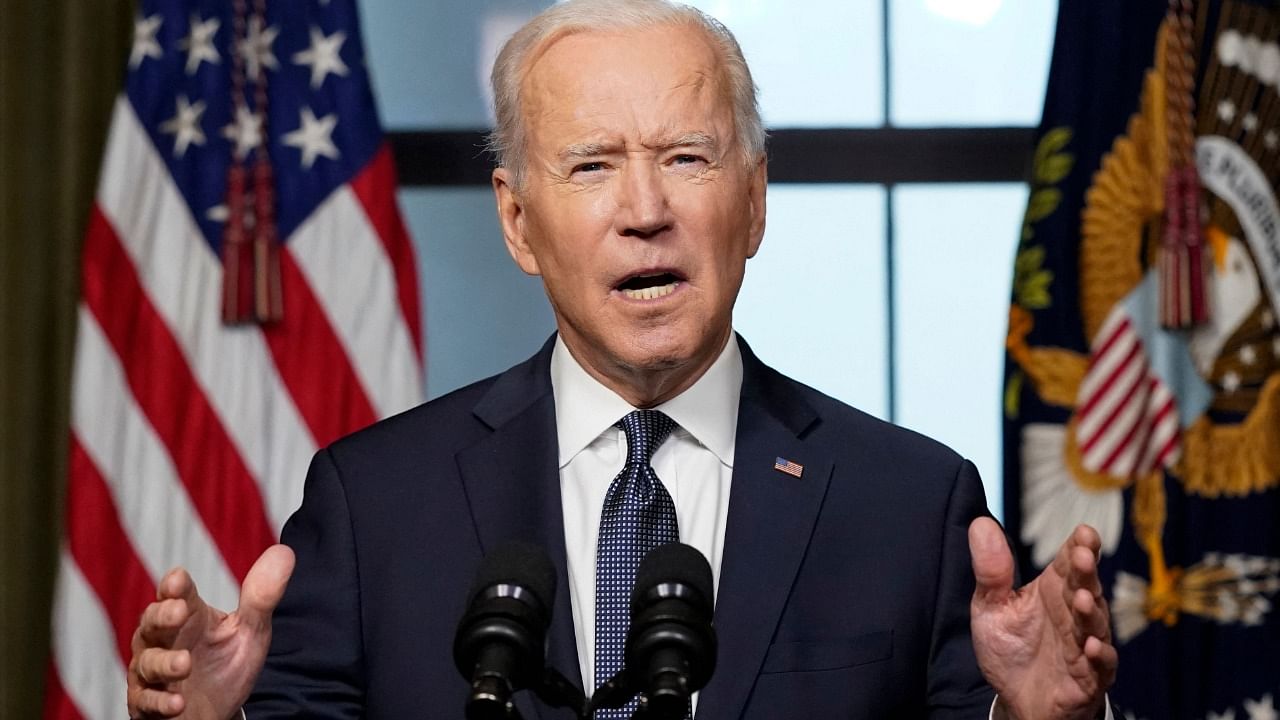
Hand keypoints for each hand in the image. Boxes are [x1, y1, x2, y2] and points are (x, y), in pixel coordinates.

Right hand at [127, 545, 294, 718]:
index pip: (177, 593)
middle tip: (179, 612)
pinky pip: (146, 702)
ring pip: (148, 662)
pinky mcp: (147, 703)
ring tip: (185, 665)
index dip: (175, 585)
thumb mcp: (250, 631)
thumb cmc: (226, 665)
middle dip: (162, 616)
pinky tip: (177, 703)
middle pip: (153, 622)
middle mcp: (164, 640)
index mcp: (188, 615)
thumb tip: (285, 552)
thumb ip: (261, 596)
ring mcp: (152, 672)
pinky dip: (160, 701)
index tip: (179, 579)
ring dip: (164, 663)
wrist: (217, 711)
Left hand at [968, 518, 1116, 719]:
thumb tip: (980, 523)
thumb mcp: (990, 607)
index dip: (1078, 547)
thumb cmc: (1009, 648)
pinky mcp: (1089, 677)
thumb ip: (990, 570)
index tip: (1083, 532)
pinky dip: (1099, 655)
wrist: (1015, 698)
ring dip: (1090, 611)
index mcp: (1053, 590)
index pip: (1069, 563)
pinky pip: (1101, 666)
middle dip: (1086, 571)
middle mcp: (1073, 613)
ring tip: (1081, 597)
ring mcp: (1084, 644)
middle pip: (1085, 587)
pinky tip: (1090, 646)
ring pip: (1094, 624)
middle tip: (1083, 555)